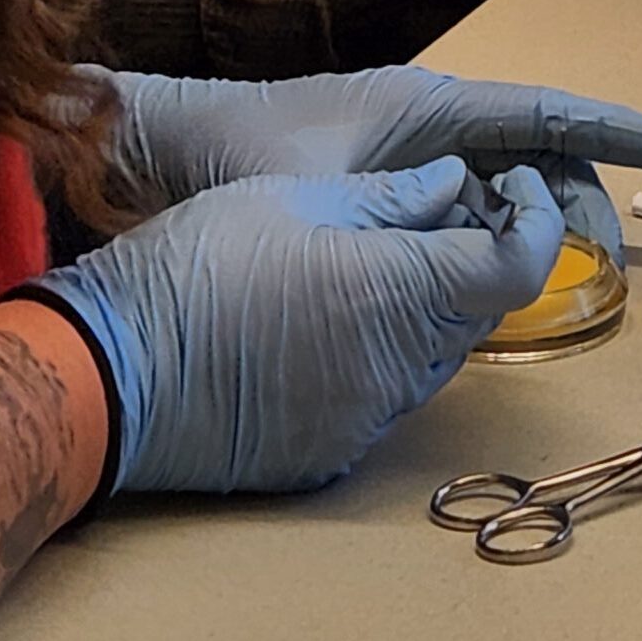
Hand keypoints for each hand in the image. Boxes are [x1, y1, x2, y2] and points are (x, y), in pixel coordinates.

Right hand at [35, 159, 563, 495]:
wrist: (107, 373)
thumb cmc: (193, 267)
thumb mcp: (294, 198)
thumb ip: (391, 196)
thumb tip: (454, 184)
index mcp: (400, 290)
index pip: (519, 263)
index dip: (534, 220)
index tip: (513, 187)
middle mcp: (399, 365)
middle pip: (479, 308)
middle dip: (472, 256)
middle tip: (431, 213)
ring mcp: (368, 419)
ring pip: (434, 356)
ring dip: (423, 310)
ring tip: (359, 267)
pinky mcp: (332, 456)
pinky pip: (384, 399)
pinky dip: (377, 358)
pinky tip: (320, 327)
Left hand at [104, 70, 641, 266]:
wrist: (162, 149)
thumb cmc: (238, 152)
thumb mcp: (322, 190)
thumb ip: (398, 211)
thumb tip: (480, 231)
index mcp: (423, 106)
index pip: (540, 113)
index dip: (609, 130)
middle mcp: (425, 123)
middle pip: (531, 151)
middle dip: (578, 194)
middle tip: (610, 254)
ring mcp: (406, 154)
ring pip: (498, 183)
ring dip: (535, 220)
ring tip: (566, 272)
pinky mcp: (384, 185)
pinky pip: (459, 206)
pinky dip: (489, 235)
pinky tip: (500, 278)